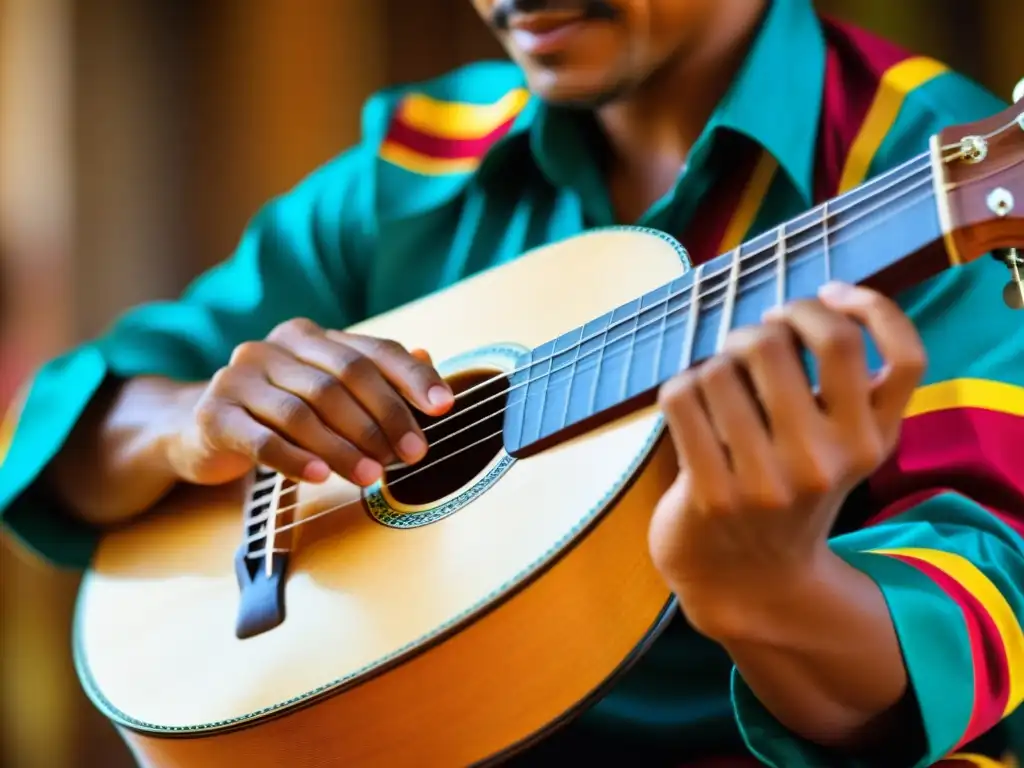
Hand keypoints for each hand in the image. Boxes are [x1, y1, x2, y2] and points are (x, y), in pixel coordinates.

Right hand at [167, 318, 453, 487]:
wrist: (196, 428)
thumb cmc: (276, 412)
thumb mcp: (325, 390)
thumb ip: (373, 375)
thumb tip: (428, 357)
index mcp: (308, 336)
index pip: (371, 350)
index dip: (412, 378)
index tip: (444, 407)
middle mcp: (273, 347)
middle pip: (341, 379)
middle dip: (384, 418)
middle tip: (411, 455)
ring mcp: (239, 377)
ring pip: (304, 412)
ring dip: (344, 447)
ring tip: (373, 476)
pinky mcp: (214, 414)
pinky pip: (262, 439)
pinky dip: (296, 460)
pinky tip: (321, 477)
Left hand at [647, 282, 925, 636]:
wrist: (745, 581)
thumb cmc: (790, 489)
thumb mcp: (844, 449)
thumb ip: (852, 386)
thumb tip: (817, 303)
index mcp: (871, 441)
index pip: (904, 355)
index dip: (867, 305)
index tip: (826, 296)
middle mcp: (828, 461)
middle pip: (782, 339)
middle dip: (754, 329)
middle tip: (747, 347)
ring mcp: (768, 480)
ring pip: (721, 365)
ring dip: (713, 367)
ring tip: (718, 394)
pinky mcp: (712, 491)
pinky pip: (682, 394)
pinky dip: (679, 390)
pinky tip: (690, 412)